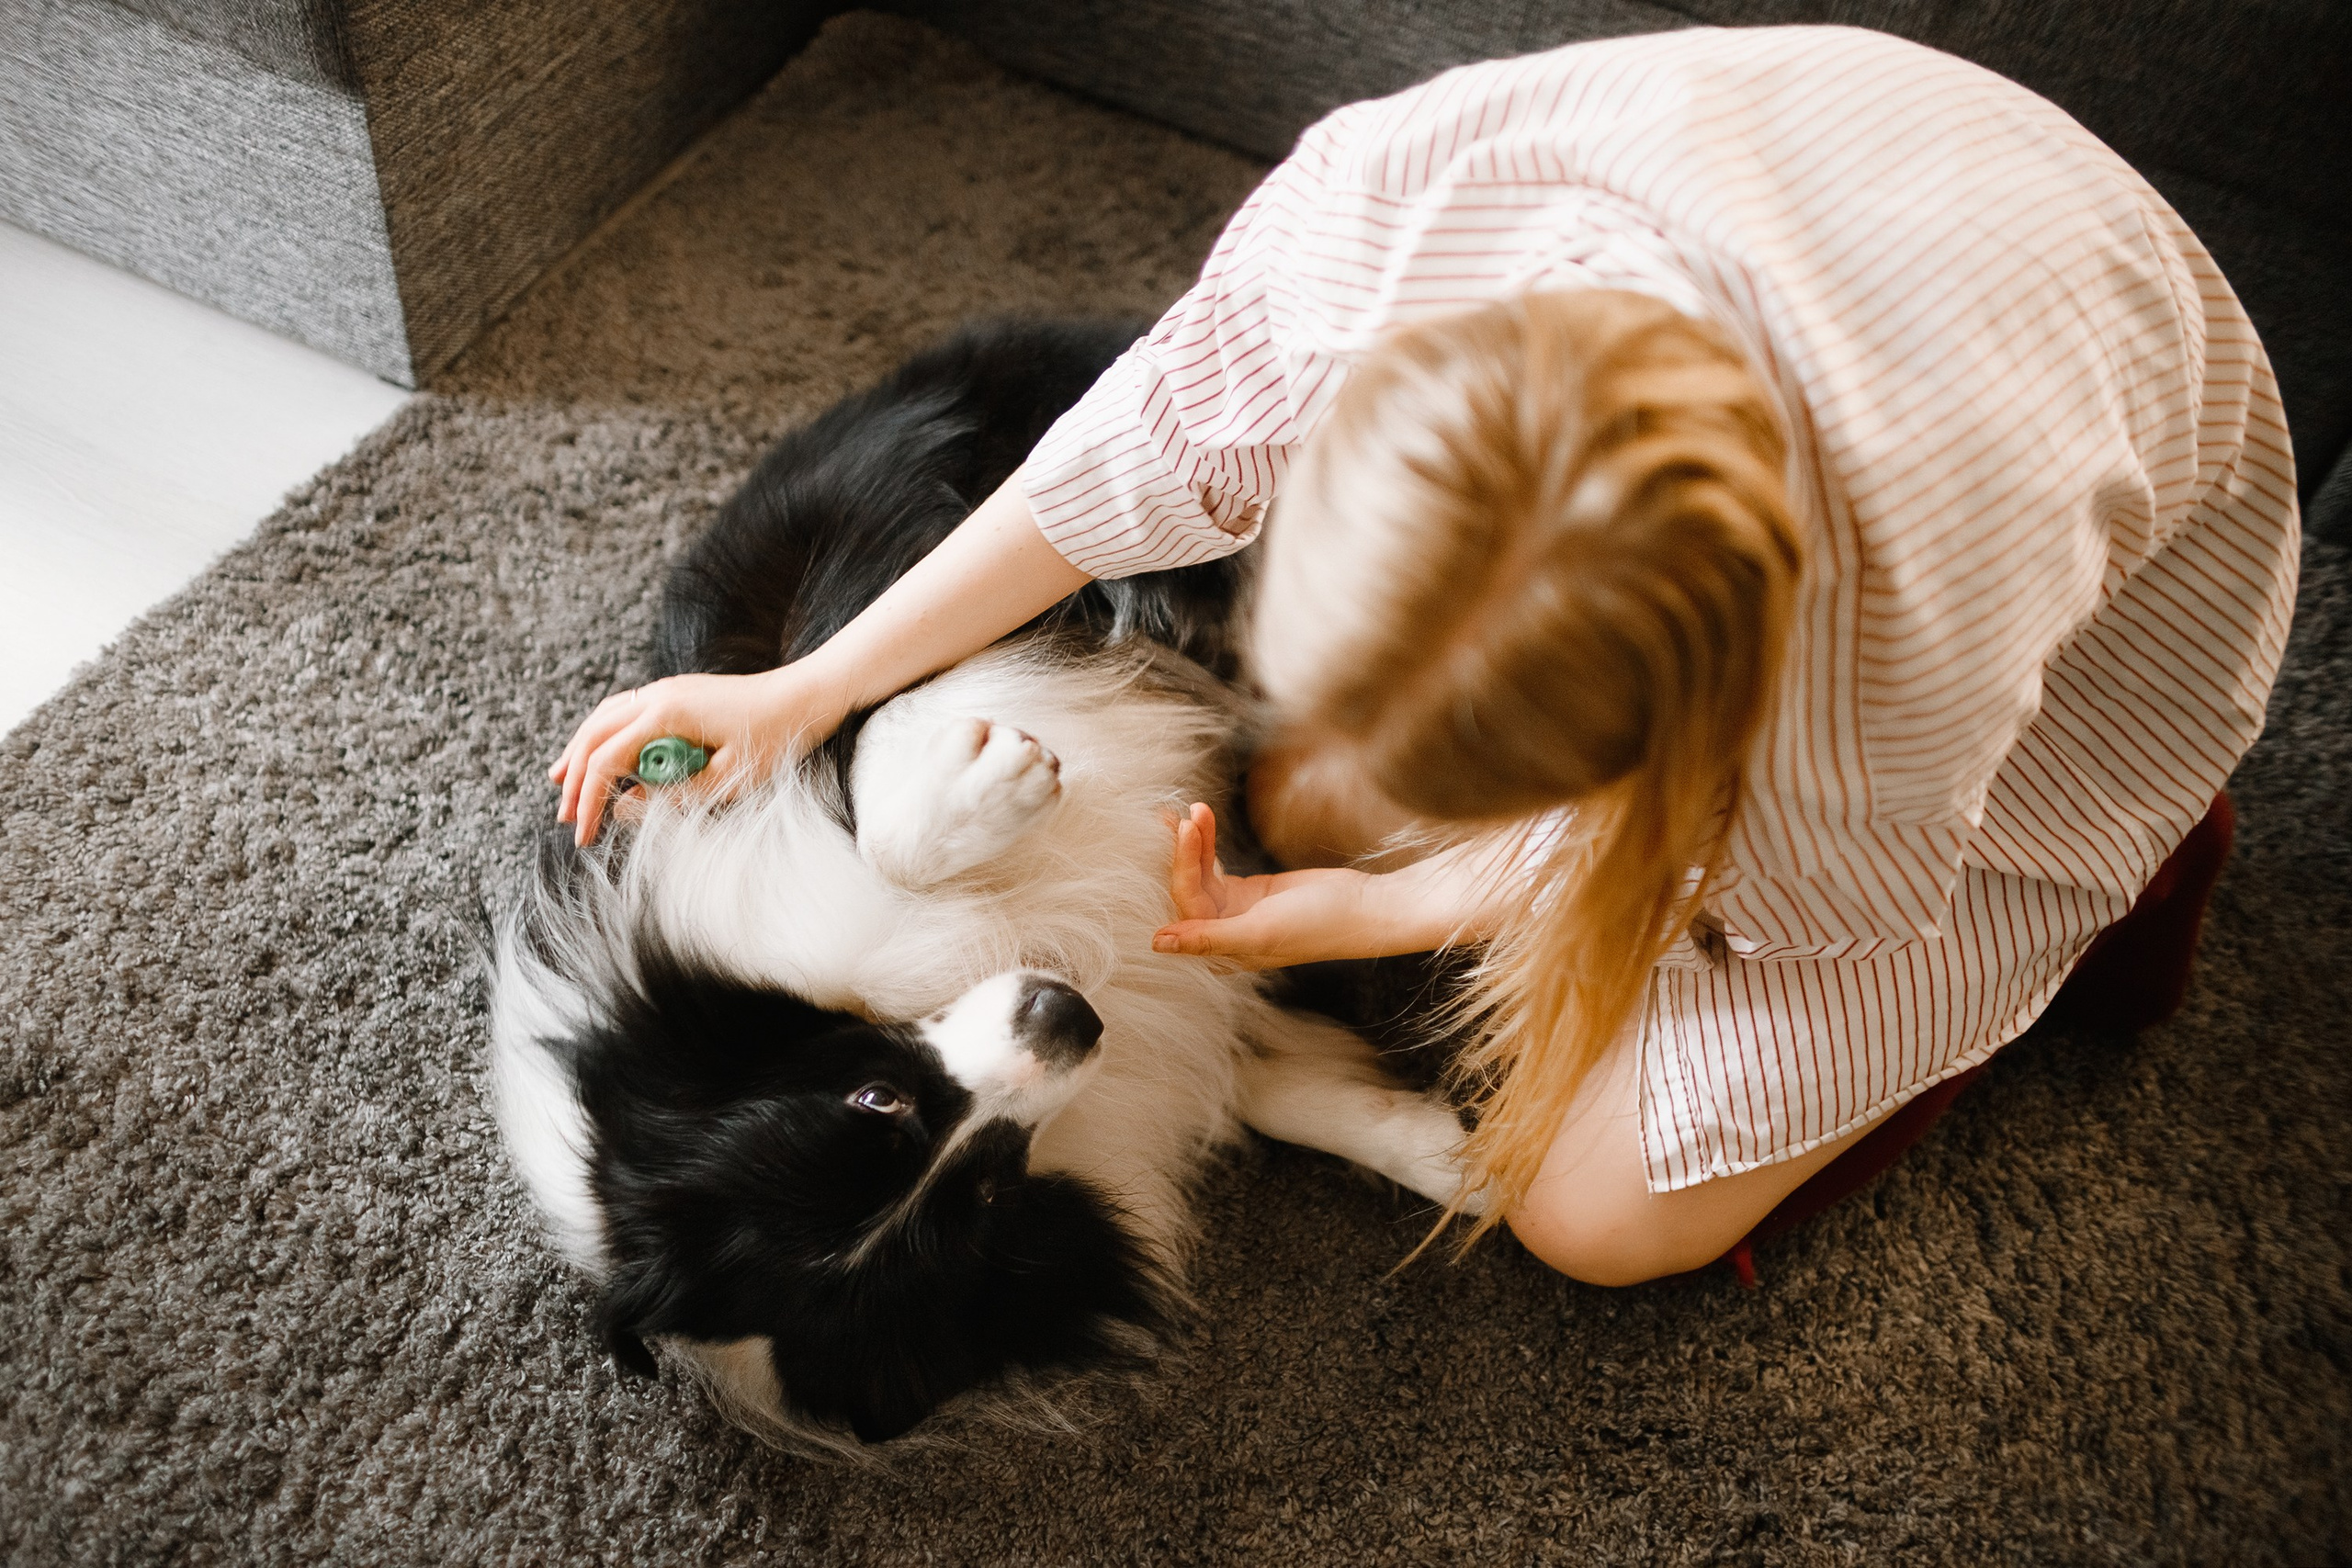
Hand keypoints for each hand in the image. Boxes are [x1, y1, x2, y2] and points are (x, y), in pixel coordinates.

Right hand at [548, 664, 846, 845]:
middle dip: (574, 778)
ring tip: (560, 782)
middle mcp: (657, 695)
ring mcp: (665, 689)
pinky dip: (603, 734)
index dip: (590, 800)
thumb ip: (671, 796)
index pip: (607, 760)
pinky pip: (624, 711)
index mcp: (666, 714)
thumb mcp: (727, 780)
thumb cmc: (775, 737)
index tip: (584, 834)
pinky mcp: (677, 693)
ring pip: (603, 718)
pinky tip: (599, 751)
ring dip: (580, 751)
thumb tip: (622, 808)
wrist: (807, 695)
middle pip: (594, 735)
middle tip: (565, 817)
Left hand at [1151, 803, 1394, 969]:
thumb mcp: (1261, 930)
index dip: (1182, 865)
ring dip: (1195, 842)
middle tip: (1184, 814)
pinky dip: (1208, 843)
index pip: (1186, 904)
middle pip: (1187, 887)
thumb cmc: (1319, 926)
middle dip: (1183, 850)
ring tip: (1196, 808)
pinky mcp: (1247, 891)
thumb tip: (1158, 944)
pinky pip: (1214, 865)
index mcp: (1220, 952)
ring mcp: (1233, 911)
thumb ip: (1209, 938)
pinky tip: (1203, 820)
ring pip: (1198, 873)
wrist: (1363, 907)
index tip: (1185, 828)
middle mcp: (1221, 934)